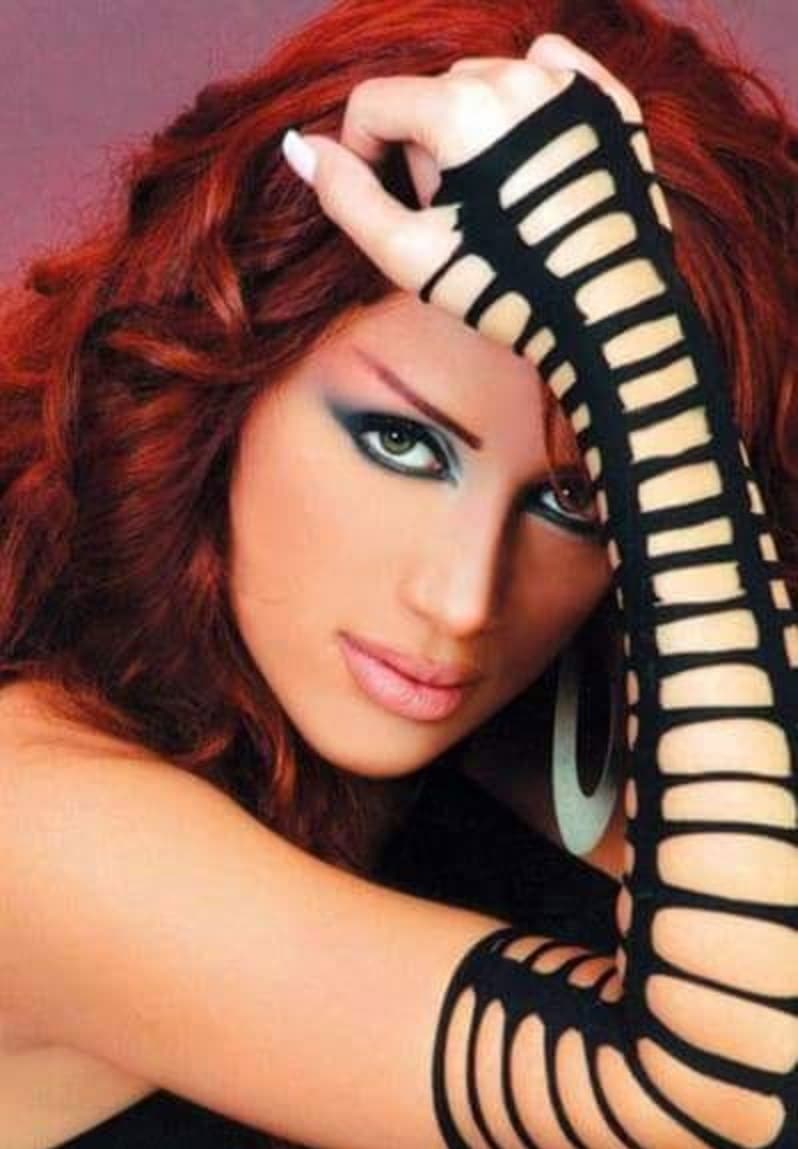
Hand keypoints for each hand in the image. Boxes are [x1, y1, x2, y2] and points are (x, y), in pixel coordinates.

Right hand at [281, 33, 671, 365]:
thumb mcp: (407, 255)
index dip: (364, 155)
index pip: (373, 104)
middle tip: (454, 218)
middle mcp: (516, 76)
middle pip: (429, 95)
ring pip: (485, 82)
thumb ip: (345, 196)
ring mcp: (569, 85)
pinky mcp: (608, 101)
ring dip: (473, 131)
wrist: (609, 318)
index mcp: (461, 110)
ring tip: (496, 200)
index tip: (391, 205)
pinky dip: (529, 102)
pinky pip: (550, 68)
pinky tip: (532, 156)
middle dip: (424, 150)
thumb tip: (300, 147)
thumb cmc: (506, 292)